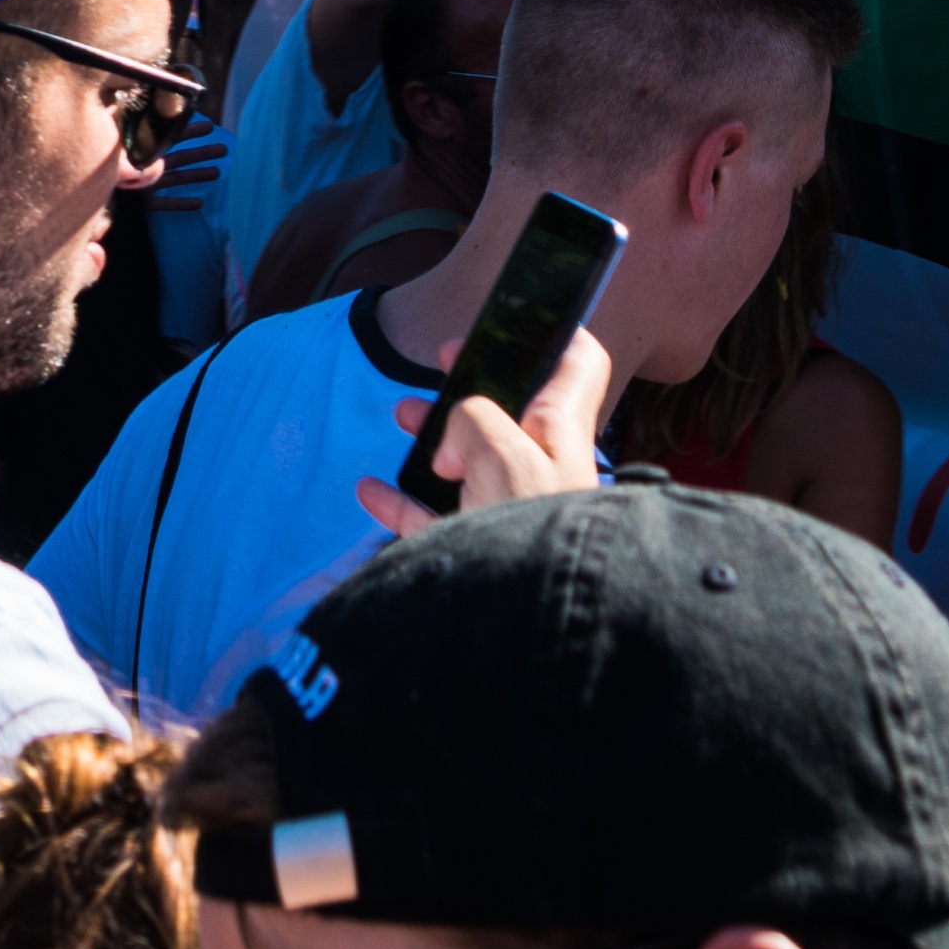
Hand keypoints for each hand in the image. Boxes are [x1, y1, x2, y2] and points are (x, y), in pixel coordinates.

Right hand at [358, 328, 612, 531]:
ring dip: (430, 436)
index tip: (521, 316)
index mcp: (560, 431)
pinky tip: (371, 490)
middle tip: (443, 357)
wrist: (529, 632)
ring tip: (401, 416)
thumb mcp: (506, 450)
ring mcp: (506, 510)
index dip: (554, 331)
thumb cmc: (534, 528)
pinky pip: (432, 518)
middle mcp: (540, 468)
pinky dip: (399, 501)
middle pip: (507, 410)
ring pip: (466, 461)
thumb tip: (452, 442)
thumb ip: (474, 420)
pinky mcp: (475, 551)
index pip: (577, 366)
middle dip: (469, 382)